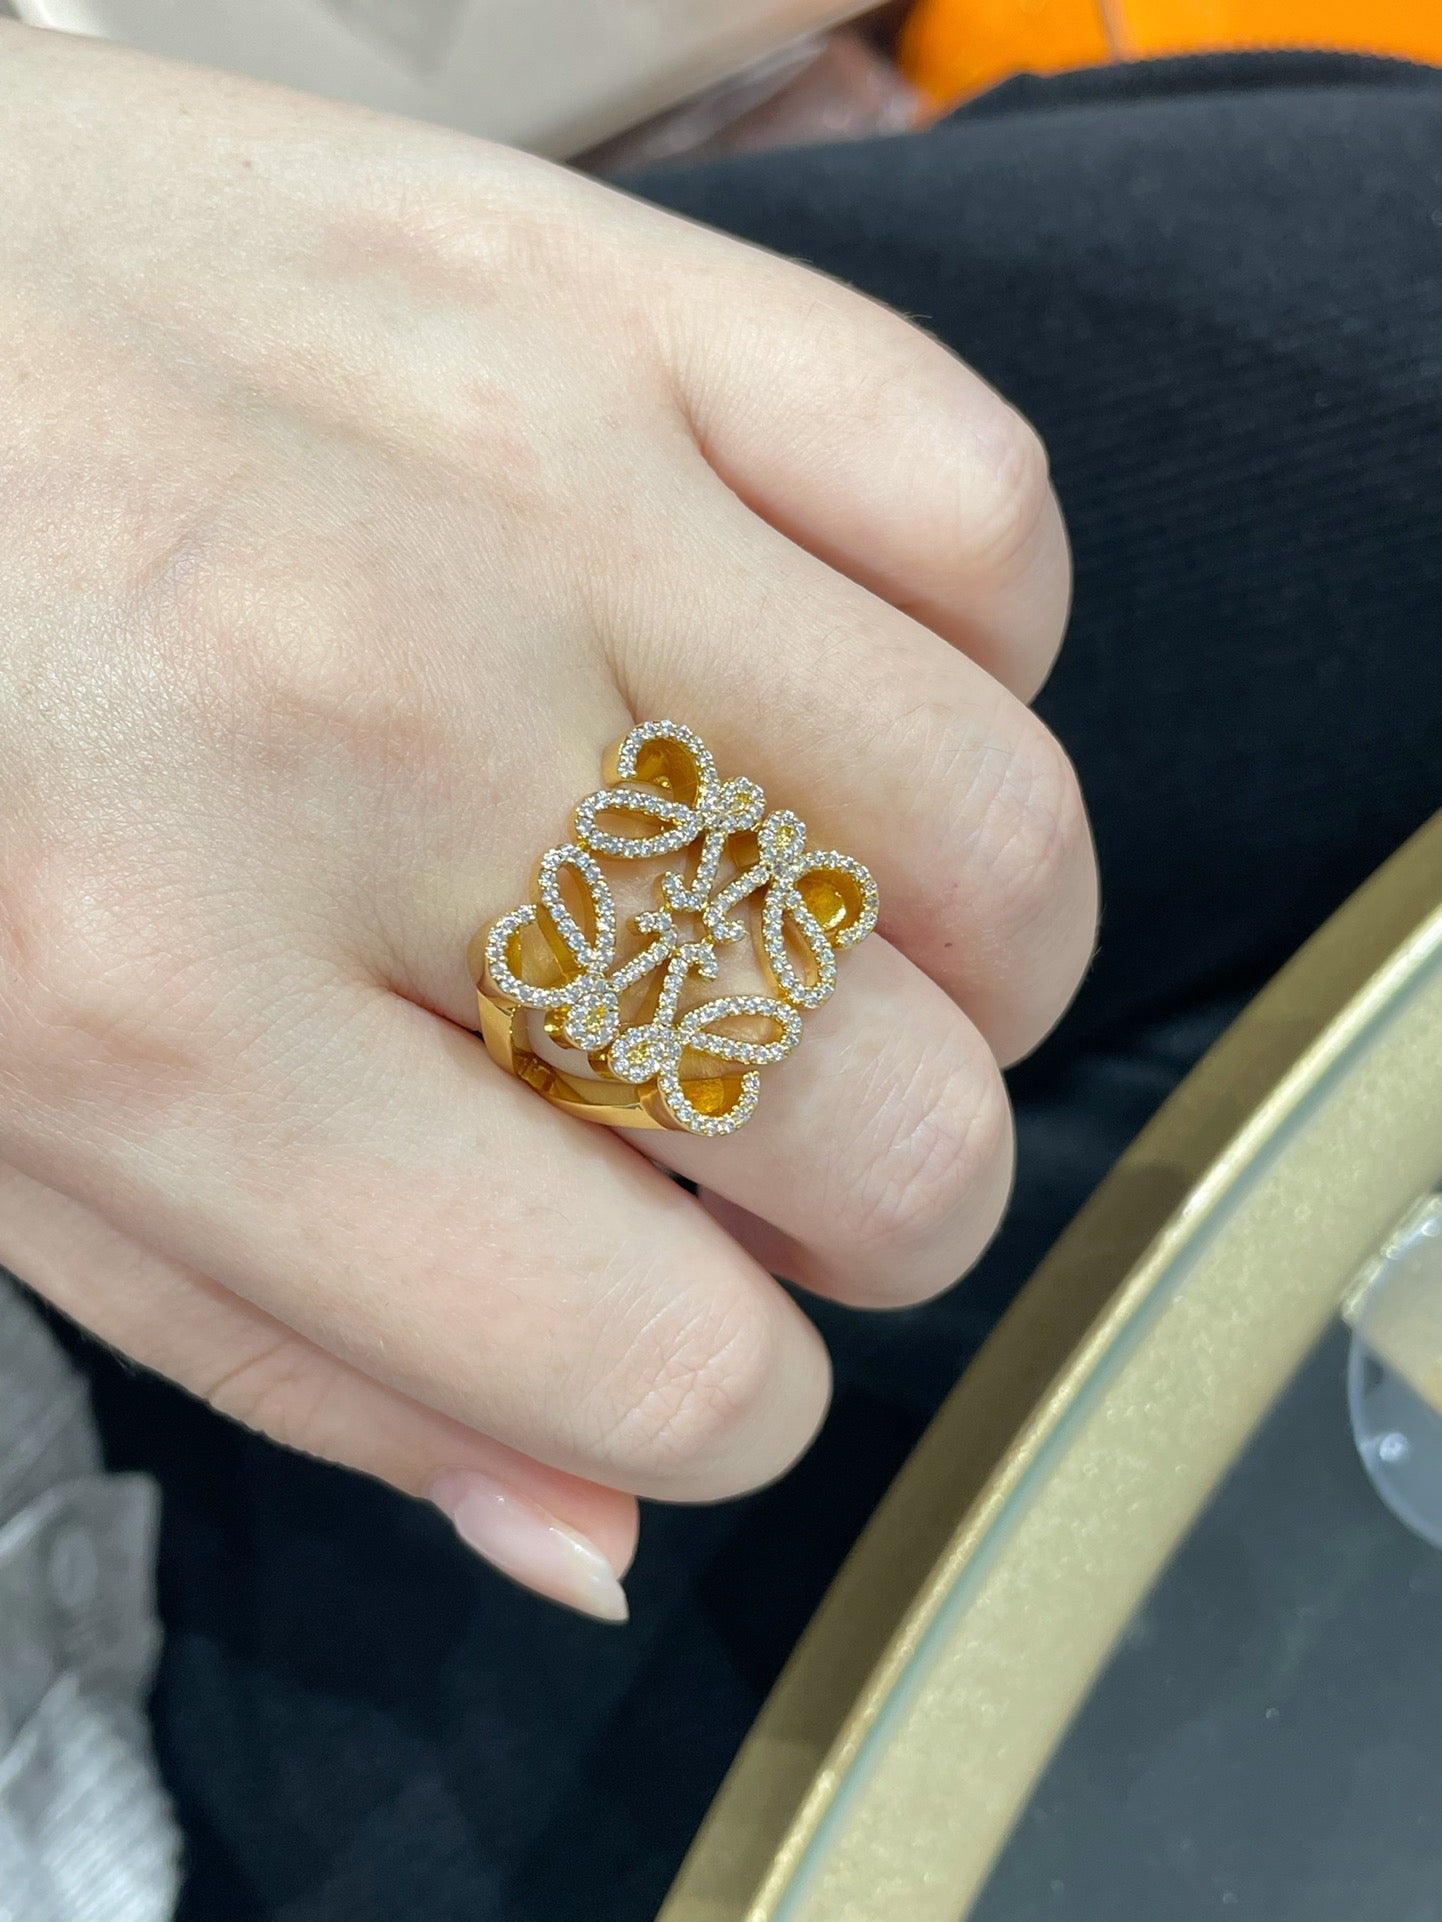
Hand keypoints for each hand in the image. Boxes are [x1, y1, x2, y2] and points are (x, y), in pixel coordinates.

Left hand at [0, 25, 1093, 1617]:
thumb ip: (301, 1355)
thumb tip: (597, 1531)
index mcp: (155, 1009)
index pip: (656, 1366)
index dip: (731, 1403)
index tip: (708, 1329)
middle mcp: (371, 743)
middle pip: (889, 1125)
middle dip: (889, 1209)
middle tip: (799, 1142)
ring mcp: (519, 483)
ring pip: (996, 830)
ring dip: (981, 959)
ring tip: (855, 928)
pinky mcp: (598, 284)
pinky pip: (977, 514)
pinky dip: (975, 650)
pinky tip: (835, 691)